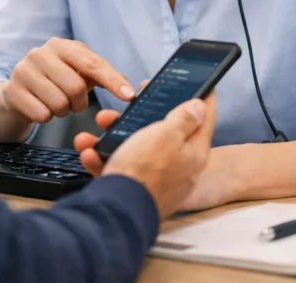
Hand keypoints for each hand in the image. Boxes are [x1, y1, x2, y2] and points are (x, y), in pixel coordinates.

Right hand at [0, 38, 134, 124]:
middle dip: (80, 102)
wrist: (16, 91)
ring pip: (59, 103)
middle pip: (76, 87)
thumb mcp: (76, 71)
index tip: (129, 96)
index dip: (113, 81)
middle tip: (74, 103)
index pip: (92, 63)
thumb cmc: (54, 80)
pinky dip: (47, 117)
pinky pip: (42, 115)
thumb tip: (127, 83)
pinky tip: (41, 107)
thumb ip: (100, 74)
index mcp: (60, 45)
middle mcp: (40, 53)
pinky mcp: (12, 91)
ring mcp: (23, 71)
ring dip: (63, 111)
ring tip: (56, 103)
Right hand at [74, 92, 216, 218]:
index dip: (202, 97)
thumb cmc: (144, 173)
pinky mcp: (135, 189)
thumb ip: (183, 119)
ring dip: (114, 134)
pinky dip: (104, 158)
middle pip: (163, 131)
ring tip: (101, 125)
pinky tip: (91, 153)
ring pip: (136, 147)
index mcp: (192, 151)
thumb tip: (200, 106)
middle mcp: (178, 166)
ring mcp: (156, 179)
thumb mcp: (166, 135)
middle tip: (133, 103)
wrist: (117, 211)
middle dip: (143, 114)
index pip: (205, 119)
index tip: (203, 84)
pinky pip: (119, 167)